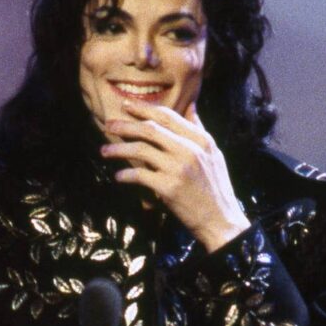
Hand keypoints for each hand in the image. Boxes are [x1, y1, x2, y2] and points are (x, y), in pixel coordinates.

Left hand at [100, 99, 250, 252]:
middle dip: (126, 125)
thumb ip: (198, 129)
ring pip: (141, 150)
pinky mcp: (168, 187)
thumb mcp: (213, 153)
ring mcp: (178, 168)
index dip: (144, 109)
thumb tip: (191, 106)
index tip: (126, 105)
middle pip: (150, 130)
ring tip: (104, 151)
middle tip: (108, 124)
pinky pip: (140, 175)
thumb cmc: (215, 187)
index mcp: (200, 140)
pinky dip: (126, 174)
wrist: (221, 220)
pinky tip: (118, 176)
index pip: (168, 117)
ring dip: (119, 149)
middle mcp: (189, 150)